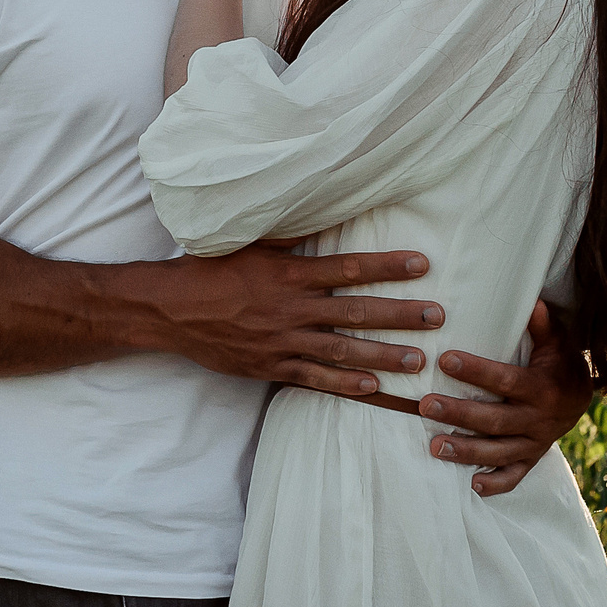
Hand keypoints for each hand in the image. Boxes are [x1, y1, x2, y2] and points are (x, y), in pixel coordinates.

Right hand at [139, 240, 443, 398]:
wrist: (169, 310)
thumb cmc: (207, 270)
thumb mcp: (246, 243)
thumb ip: (287, 236)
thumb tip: (322, 219)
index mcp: (287, 273)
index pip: (347, 267)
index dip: (386, 265)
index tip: (421, 264)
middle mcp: (290, 308)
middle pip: (355, 311)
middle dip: (400, 315)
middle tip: (437, 316)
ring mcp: (282, 341)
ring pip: (342, 350)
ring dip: (384, 355)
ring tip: (419, 360)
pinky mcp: (270, 366)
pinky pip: (314, 378)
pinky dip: (345, 383)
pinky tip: (375, 388)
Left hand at [416, 300, 596, 495]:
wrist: (582, 398)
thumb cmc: (559, 363)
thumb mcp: (557, 341)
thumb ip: (542, 323)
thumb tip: (533, 297)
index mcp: (542, 388)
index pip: (506, 380)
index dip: (476, 371)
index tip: (445, 359)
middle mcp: (539, 420)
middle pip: (495, 420)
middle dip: (459, 414)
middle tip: (425, 405)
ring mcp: (535, 443)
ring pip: (499, 452)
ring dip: (467, 451)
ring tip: (434, 447)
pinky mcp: (531, 459)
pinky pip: (514, 477)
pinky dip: (495, 484)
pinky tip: (471, 485)